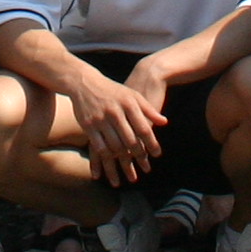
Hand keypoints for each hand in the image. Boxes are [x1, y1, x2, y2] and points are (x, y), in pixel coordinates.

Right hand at [66, 62, 168, 186]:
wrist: (85, 82)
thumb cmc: (114, 91)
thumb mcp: (132, 95)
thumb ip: (148, 109)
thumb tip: (164, 122)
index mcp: (129, 104)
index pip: (144, 128)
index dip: (152, 143)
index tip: (157, 154)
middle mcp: (115, 111)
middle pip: (130, 140)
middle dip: (139, 155)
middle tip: (145, 166)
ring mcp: (100, 119)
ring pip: (115, 146)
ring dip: (124, 160)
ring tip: (131, 169)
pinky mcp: (88, 125)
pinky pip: (100, 146)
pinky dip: (108, 156)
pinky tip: (113, 161)